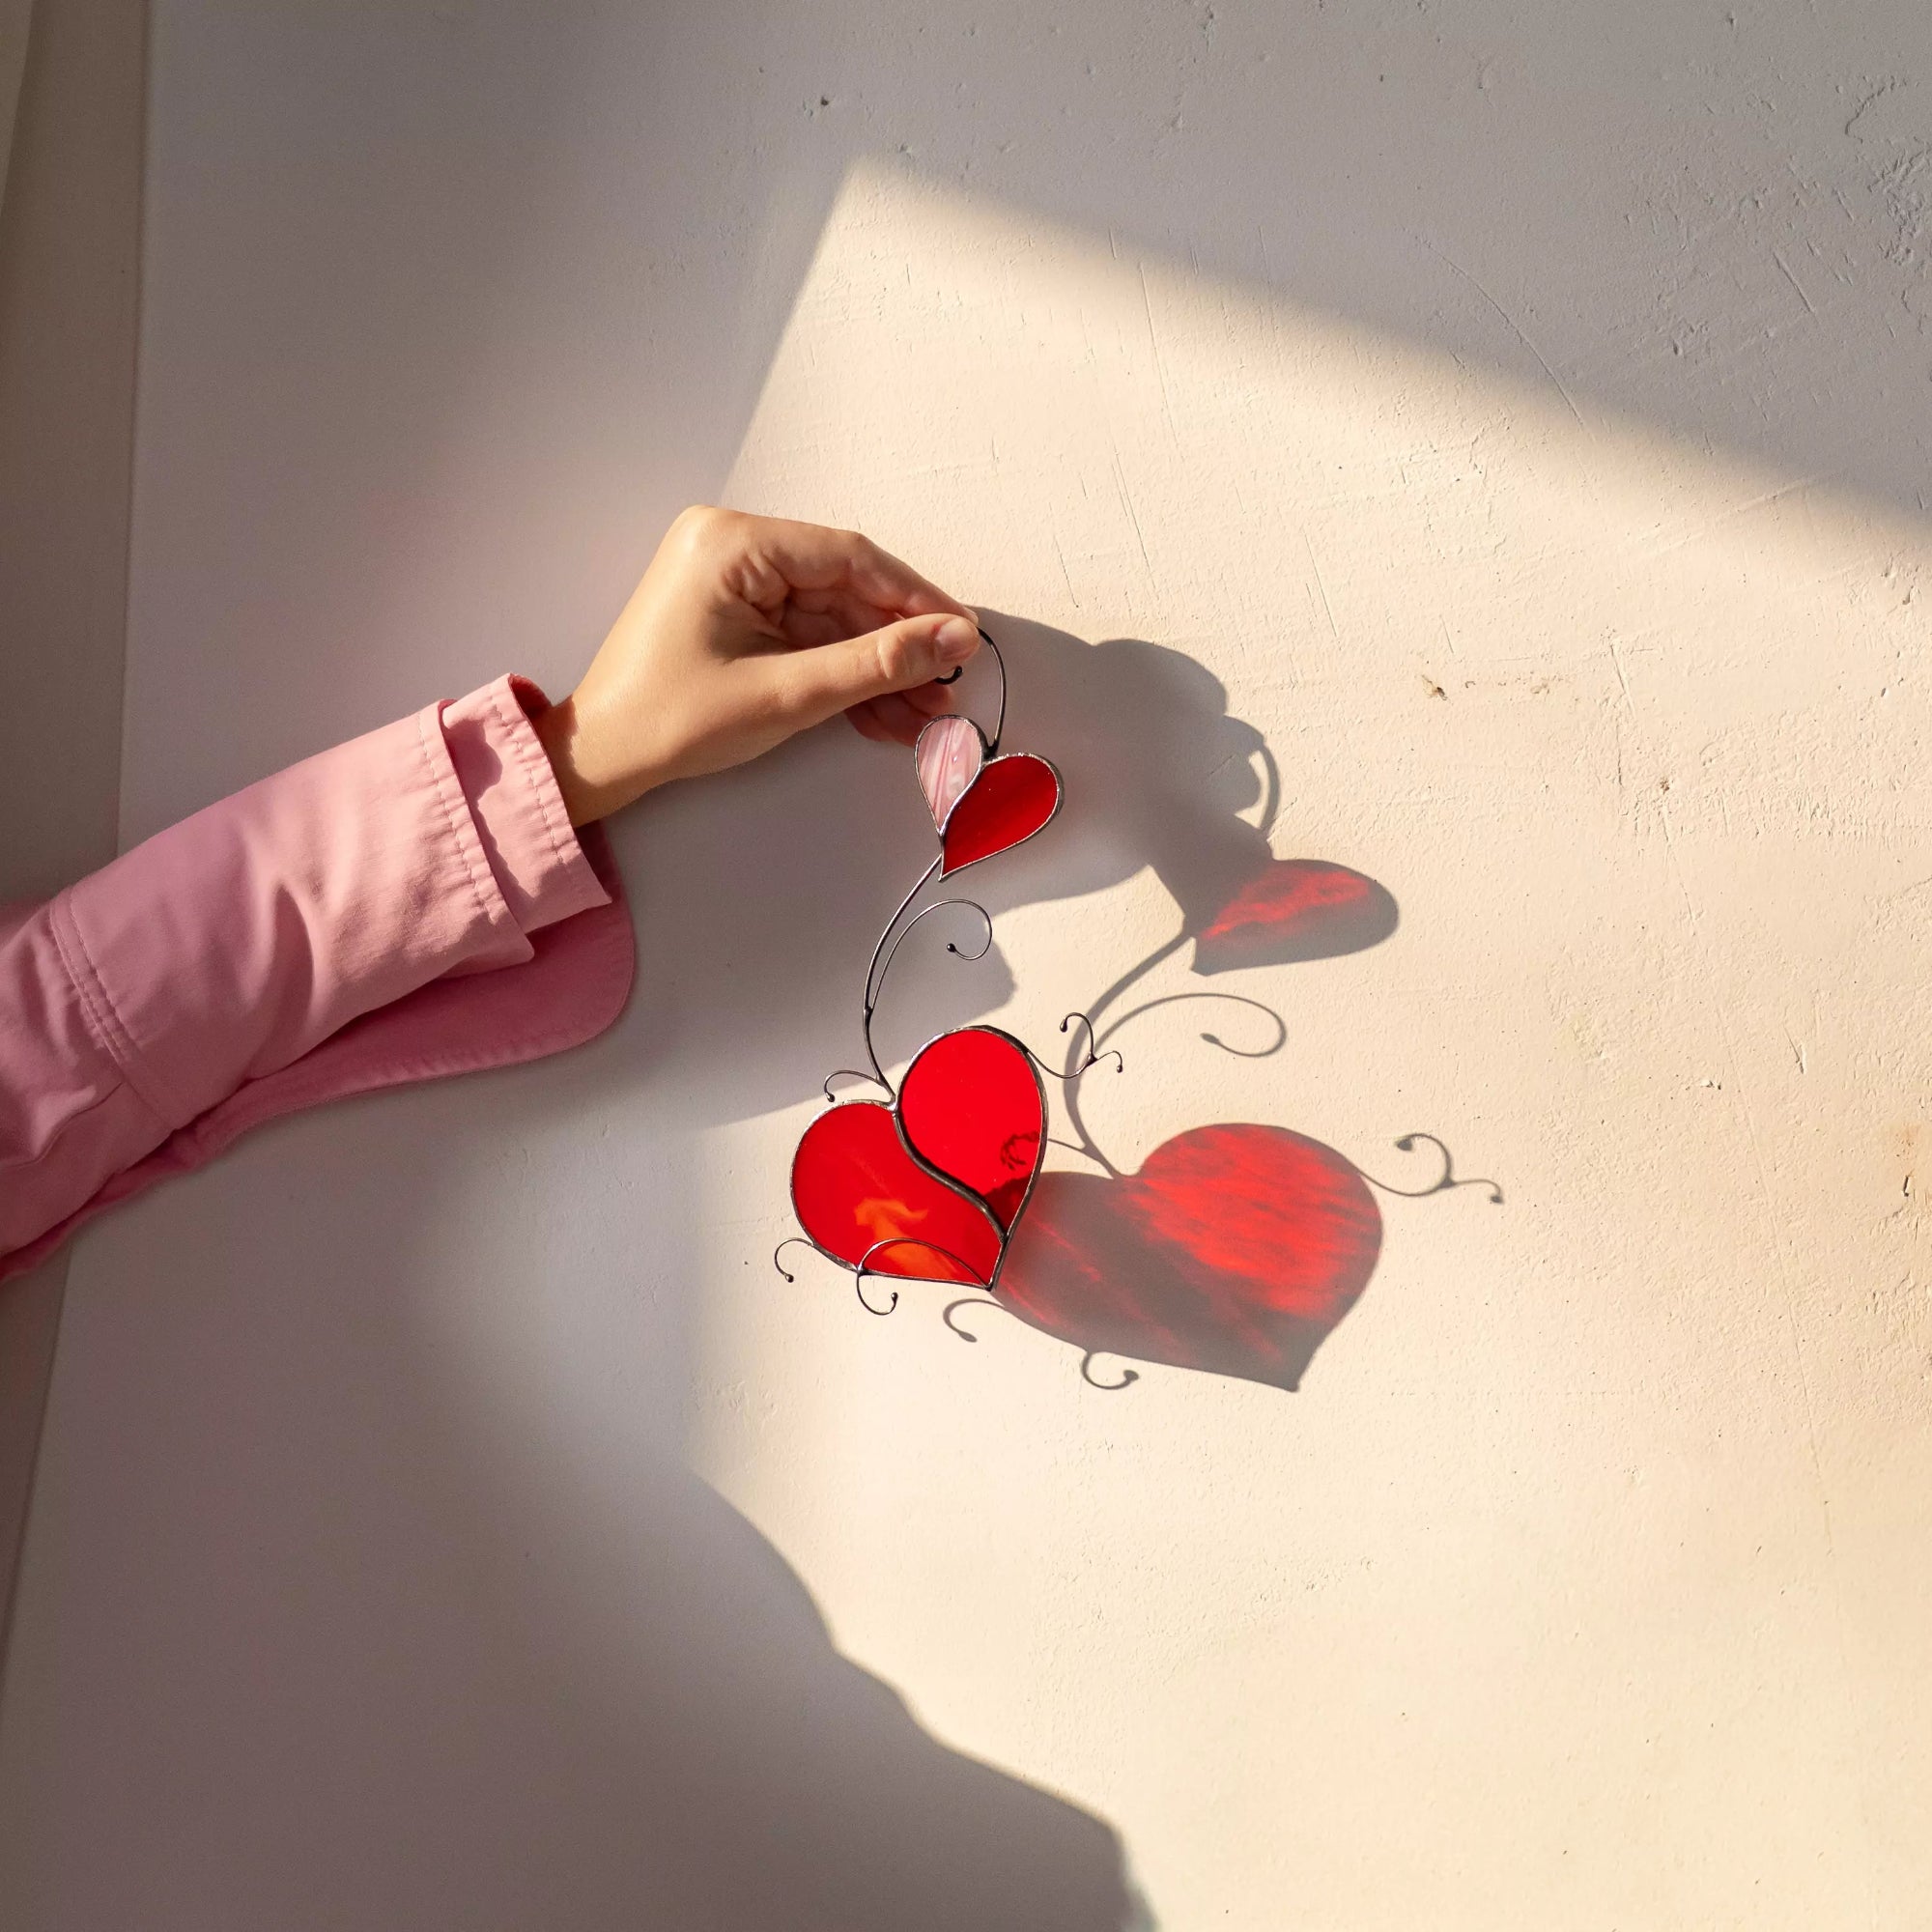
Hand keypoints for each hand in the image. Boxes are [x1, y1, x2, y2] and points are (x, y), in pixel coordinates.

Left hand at [531, 506, 981, 824]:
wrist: (600, 759)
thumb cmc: (671, 720)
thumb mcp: (788, 693)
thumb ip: (878, 663)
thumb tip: (954, 639)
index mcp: (732, 543)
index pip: (850, 558)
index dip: (916, 600)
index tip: (963, 636)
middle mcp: (731, 546)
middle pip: (845, 590)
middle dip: (898, 646)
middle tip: (948, 688)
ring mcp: (733, 581)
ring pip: (832, 620)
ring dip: (877, 669)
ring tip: (925, 714)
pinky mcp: (735, 614)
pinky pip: (806, 637)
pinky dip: (843, 675)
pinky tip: (885, 713)